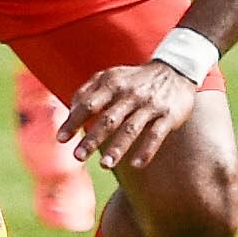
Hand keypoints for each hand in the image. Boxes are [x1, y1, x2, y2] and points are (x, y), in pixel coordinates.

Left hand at [59, 62, 200, 172]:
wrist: (175, 71)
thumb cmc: (134, 80)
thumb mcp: (111, 76)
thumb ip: (88, 91)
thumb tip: (70, 112)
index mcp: (113, 83)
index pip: (89, 104)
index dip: (74, 121)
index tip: (61, 139)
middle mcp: (131, 94)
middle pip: (108, 119)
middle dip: (92, 139)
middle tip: (77, 156)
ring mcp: (150, 105)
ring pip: (131, 128)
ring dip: (117, 148)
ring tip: (104, 165)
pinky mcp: (168, 115)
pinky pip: (156, 135)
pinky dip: (146, 150)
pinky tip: (135, 165)